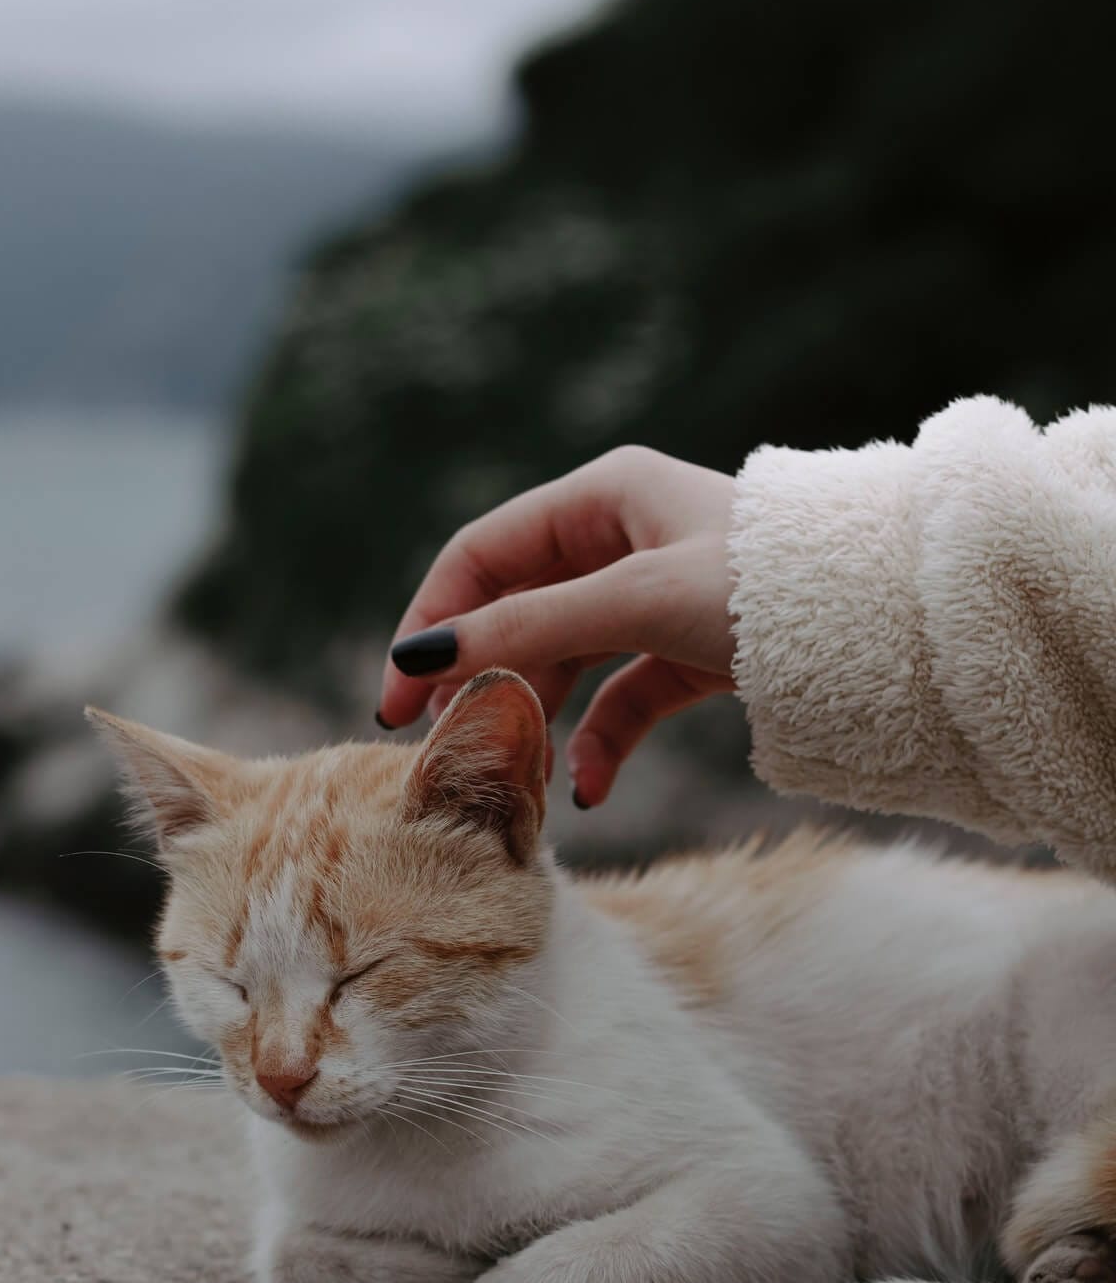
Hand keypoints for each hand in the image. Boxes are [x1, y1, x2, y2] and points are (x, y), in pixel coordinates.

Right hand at [377, 446, 738, 805]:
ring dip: (536, 716)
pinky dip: (599, 743)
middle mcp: (621, 539)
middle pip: (517, 610)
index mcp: (603, 495)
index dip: (434, 619)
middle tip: (435, 745)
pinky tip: (587, 788)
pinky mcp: (687, 653)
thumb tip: (420, 661)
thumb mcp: (635, 600)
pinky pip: (620, 699)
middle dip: (479, 678)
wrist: (885, 626)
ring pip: (565, 660)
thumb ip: (527, 628)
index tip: (397, 692)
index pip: (484, 554)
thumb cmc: (765, 585)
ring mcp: (653, 598)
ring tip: (505, 773)